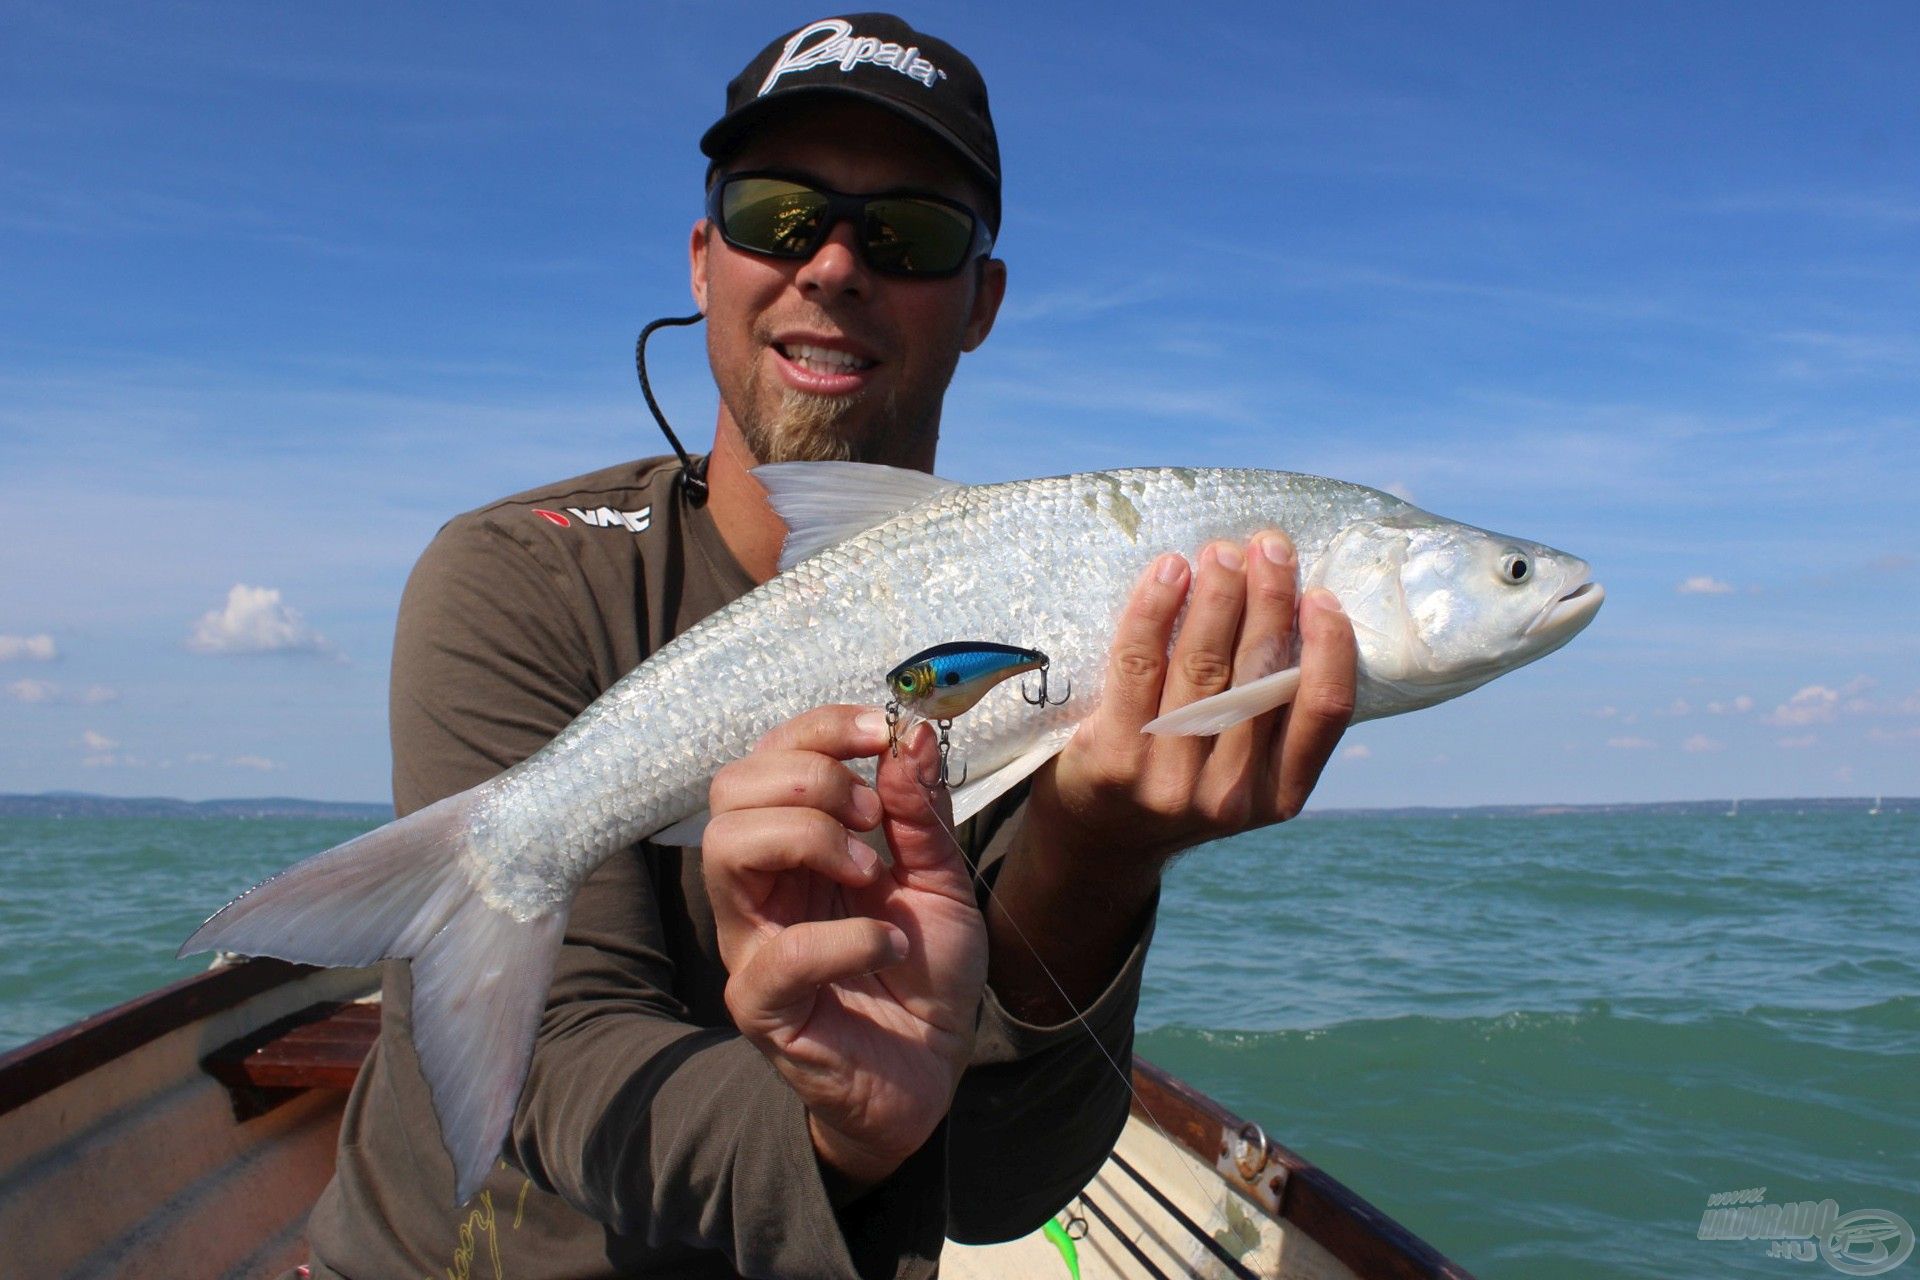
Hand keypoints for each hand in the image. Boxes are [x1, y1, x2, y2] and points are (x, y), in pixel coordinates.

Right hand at [702, 706, 987, 1189]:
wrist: (933, 1071)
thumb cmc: (926, 976)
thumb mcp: (941, 878)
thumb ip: (920, 812)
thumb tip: (908, 733)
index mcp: (793, 844)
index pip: (767, 757)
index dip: (818, 730)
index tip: (880, 731)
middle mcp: (758, 886)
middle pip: (731, 789)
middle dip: (809, 778)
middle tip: (870, 815)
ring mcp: (751, 943)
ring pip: (726, 850)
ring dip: (808, 837)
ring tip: (869, 870)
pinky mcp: (763, 1005)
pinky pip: (781, 953)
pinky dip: (847, 938)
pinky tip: (890, 945)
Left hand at [1030, 531, 1357, 882]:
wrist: (1095, 839)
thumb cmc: (1180, 780)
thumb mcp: (1243, 771)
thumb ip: (1271, 714)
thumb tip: (1296, 607)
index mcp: (1279, 795)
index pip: (1322, 713)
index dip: (1329, 649)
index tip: (1322, 594)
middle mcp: (1229, 796)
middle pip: (1258, 676)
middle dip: (1268, 598)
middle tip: (1268, 545)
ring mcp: (1168, 781)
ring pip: (1202, 666)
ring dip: (1217, 596)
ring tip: (1222, 551)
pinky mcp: (1113, 760)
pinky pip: (1138, 666)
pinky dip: (1155, 611)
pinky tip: (1169, 572)